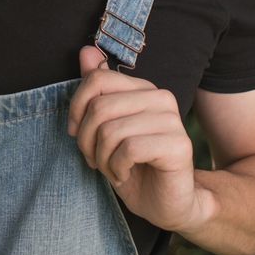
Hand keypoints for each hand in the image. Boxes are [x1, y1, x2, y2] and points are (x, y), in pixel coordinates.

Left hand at [68, 46, 209, 234]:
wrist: (167, 203)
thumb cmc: (133, 165)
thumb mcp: (105, 127)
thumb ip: (98, 89)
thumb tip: (86, 50)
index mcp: (143, 88)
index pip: (96, 79)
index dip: (76, 108)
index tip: (76, 133)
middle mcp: (161, 97)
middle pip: (99, 107)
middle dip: (86, 140)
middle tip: (95, 160)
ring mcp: (173, 120)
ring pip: (111, 130)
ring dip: (102, 159)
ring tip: (112, 169)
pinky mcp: (178, 145)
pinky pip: (128, 149)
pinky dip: (116, 168)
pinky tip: (124, 175)